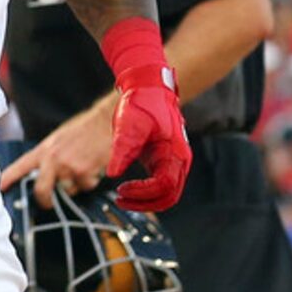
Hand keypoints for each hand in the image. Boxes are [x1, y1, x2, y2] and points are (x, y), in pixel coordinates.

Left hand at [0, 100, 114, 201]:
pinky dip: (90, 182)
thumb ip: (49, 156)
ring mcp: (67, 167)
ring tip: (82, 169)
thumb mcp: (58, 139)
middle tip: (49, 203)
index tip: (0, 187)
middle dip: (45, 201)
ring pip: (67, 191)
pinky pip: (85, 187)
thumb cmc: (84, 129)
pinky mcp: (83, 172)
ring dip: (75, 186)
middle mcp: (52, 159)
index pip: (20, 166)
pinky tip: (93, 168)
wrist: (105, 121)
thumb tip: (44, 173)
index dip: (8, 178)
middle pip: (40, 190)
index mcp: (44, 150)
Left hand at [108, 64, 191, 211]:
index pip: (164, 186)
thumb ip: (122, 150)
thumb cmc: (142, 103)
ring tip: (121, 196)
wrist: (149, 88)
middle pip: (169, 196)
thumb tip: (112, 174)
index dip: (143, 193)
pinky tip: (127, 187)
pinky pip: (159, 185)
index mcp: (175, 153)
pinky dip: (145, 191)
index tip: (121, 189)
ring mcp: (172, 161)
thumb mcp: (129, 126)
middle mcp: (178, 160)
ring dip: (145, 200)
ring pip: (166, 193)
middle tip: (120, 199)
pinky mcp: (163, 161)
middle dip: (144, 203)